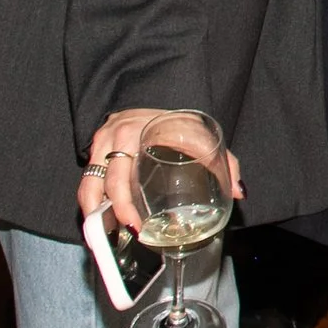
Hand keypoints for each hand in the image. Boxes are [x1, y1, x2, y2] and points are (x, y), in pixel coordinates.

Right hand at [79, 107, 244, 232]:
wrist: (160, 94)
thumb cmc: (181, 120)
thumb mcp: (202, 135)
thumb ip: (224, 162)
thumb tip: (239, 192)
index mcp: (137, 133)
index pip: (123, 176)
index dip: (125, 205)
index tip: (137, 225)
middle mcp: (114, 136)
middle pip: (105, 184)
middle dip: (115, 214)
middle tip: (132, 233)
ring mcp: (101, 141)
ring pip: (88, 183)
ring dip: (95, 212)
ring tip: (109, 234)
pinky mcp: (95, 147)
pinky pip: (88, 179)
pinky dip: (92, 200)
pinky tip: (103, 218)